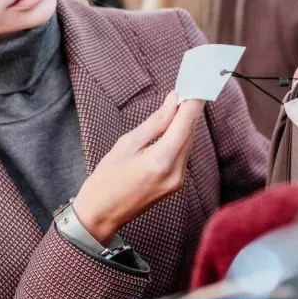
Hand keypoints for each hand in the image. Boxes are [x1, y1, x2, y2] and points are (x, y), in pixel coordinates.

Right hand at [72, 92, 205, 243]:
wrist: (100, 214)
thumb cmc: (106, 179)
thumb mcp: (127, 144)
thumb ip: (155, 122)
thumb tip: (174, 101)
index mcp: (161, 160)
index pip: (186, 124)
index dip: (194, 102)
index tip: (197, 84)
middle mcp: (175, 172)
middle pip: (189, 133)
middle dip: (189, 111)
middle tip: (186, 89)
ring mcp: (177, 181)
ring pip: (188, 144)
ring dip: (184, 125)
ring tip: (177, 105)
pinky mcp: (175, 185)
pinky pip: (182, 155)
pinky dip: (179, 140)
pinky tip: (171, 129)